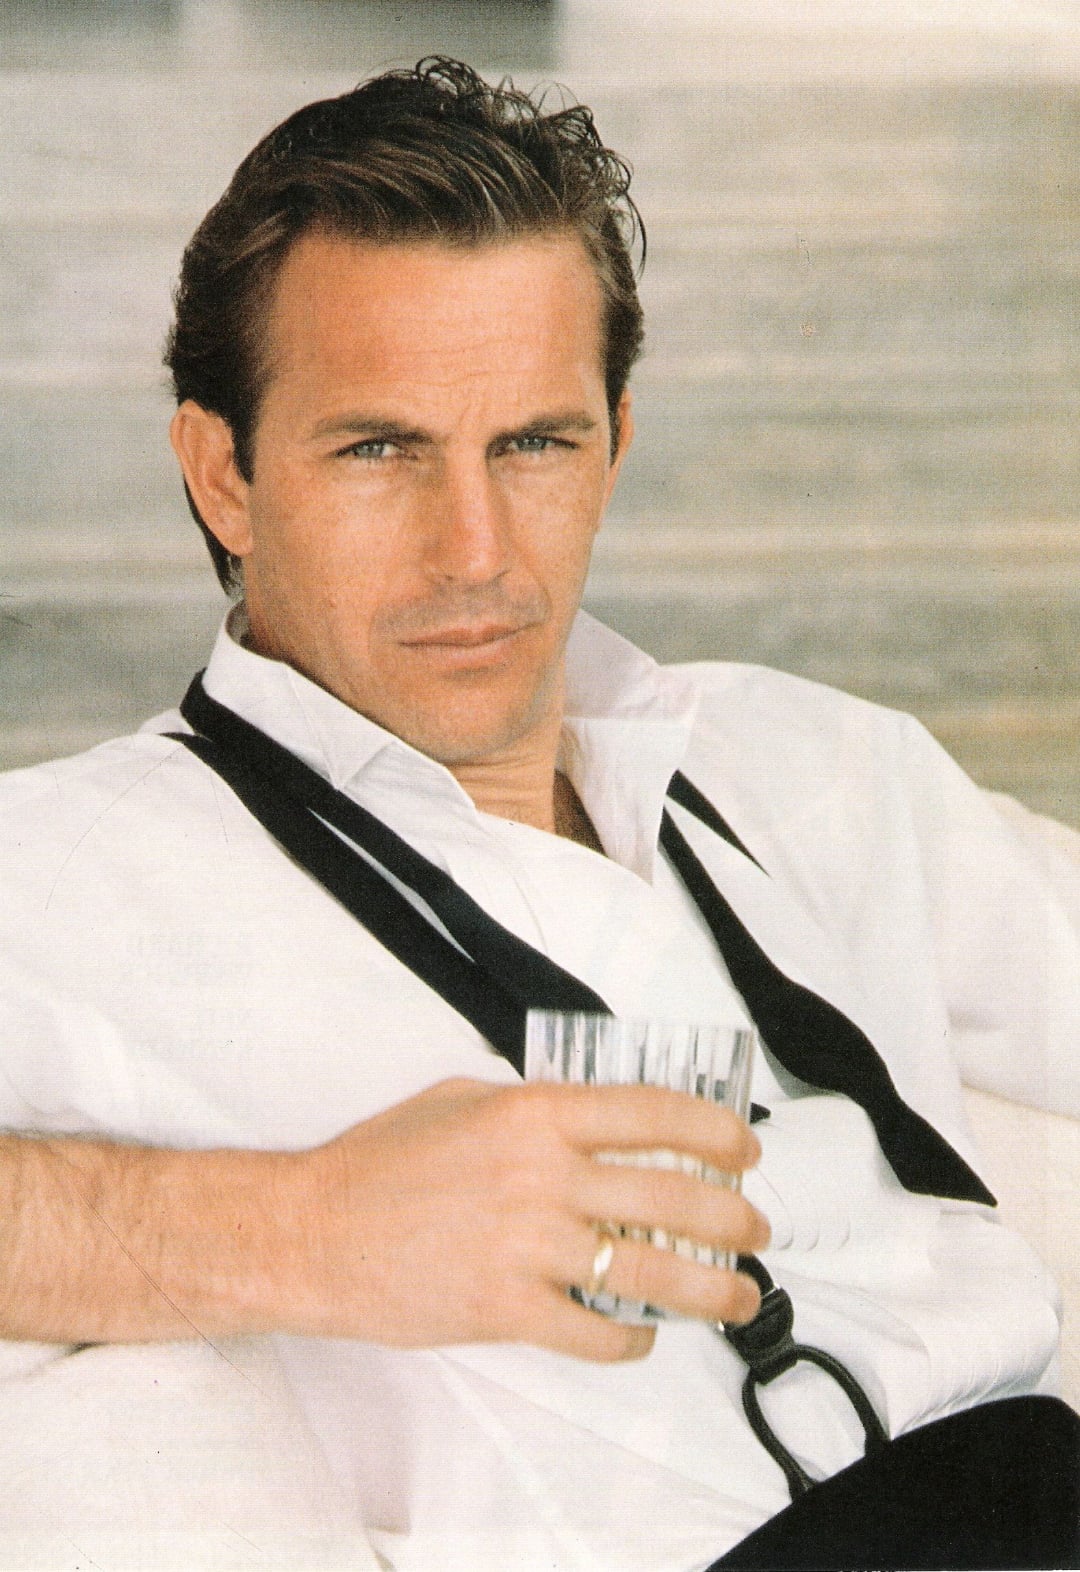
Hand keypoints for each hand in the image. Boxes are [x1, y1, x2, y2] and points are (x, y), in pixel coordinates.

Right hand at [281, 1078, 769, 1360]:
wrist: (311, 1233)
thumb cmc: (379, 1163)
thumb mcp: (460, 1099)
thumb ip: (532, 1106)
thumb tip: (592, 1119)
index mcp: (535, 1113)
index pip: (656, 1113)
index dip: (716, 1132)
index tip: (743, 1150)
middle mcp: (541, 1175)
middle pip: (674, 1197)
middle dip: (734, 1220)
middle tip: (754, 1232)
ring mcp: (526, 1245)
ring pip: (652, 1272)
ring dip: (710, 1288)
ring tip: (736, 1295)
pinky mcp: (506, 1309)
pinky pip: (595, 1331)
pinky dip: (630, 1339)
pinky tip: (641, 1334)